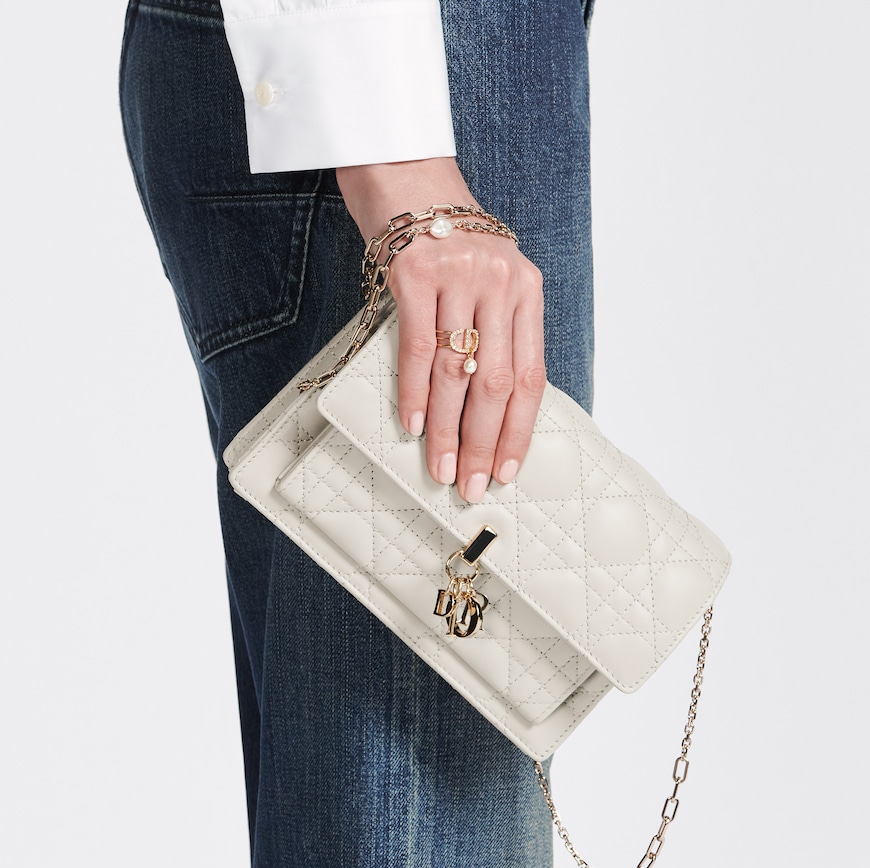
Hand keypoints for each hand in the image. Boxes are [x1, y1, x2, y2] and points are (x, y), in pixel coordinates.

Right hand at [336, 158, 545, 502]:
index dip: (518, 429)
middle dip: (484, 442)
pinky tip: (414, 425)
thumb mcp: (483, 274)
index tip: (506, 469)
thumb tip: (479, 400)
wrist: (402, 164)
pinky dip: (417, 392)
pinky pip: (419, 346)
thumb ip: (490, 325)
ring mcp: (460, 275)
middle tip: (472, 484)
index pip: (530, 375)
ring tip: (441, 468)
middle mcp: (501, 282)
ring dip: (449, 429)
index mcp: (526, 289)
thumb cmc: (441, 228)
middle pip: (497, 381)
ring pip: (459, 370)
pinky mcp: (416, 271)